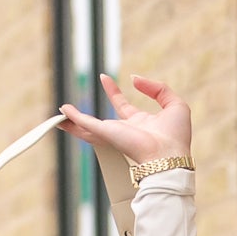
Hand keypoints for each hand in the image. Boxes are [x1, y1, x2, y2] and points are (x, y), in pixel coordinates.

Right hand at [59, 72, 191, 168]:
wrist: (170, 156)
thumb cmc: (176, 136)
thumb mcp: (173, 103)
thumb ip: (157, 88)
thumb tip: (134, 79)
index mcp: (141, 124)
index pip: (123, 107)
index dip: (114, 93)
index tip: (104, 79)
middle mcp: (125, 131)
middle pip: (100, 123)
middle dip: (85, 118)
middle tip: (70, 111)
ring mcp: (115, 134)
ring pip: (89, 127)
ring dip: (74, 121)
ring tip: (60, 114)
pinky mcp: (108, 134)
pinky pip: (87, 125)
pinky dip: (75, 118)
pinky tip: (63, 113)